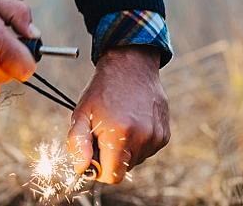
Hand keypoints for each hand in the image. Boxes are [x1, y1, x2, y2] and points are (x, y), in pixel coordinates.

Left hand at [67, 45, 169, 183]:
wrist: (131, 66)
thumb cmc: (102, 90)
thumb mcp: (81, 114)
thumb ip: (77, 144)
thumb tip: (81, 169)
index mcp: (119, 134)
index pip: (112, 176)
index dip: (100, 169)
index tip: (94, 153)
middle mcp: (142, 138)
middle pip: (124, 169)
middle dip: (112, 156)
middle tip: (106, 132)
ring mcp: (156, 136)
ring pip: (136, 160)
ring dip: (126, 149)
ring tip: (120, 123)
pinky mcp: (164, 134)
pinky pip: (147, 150)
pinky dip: (138, 142)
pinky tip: (133, 121)